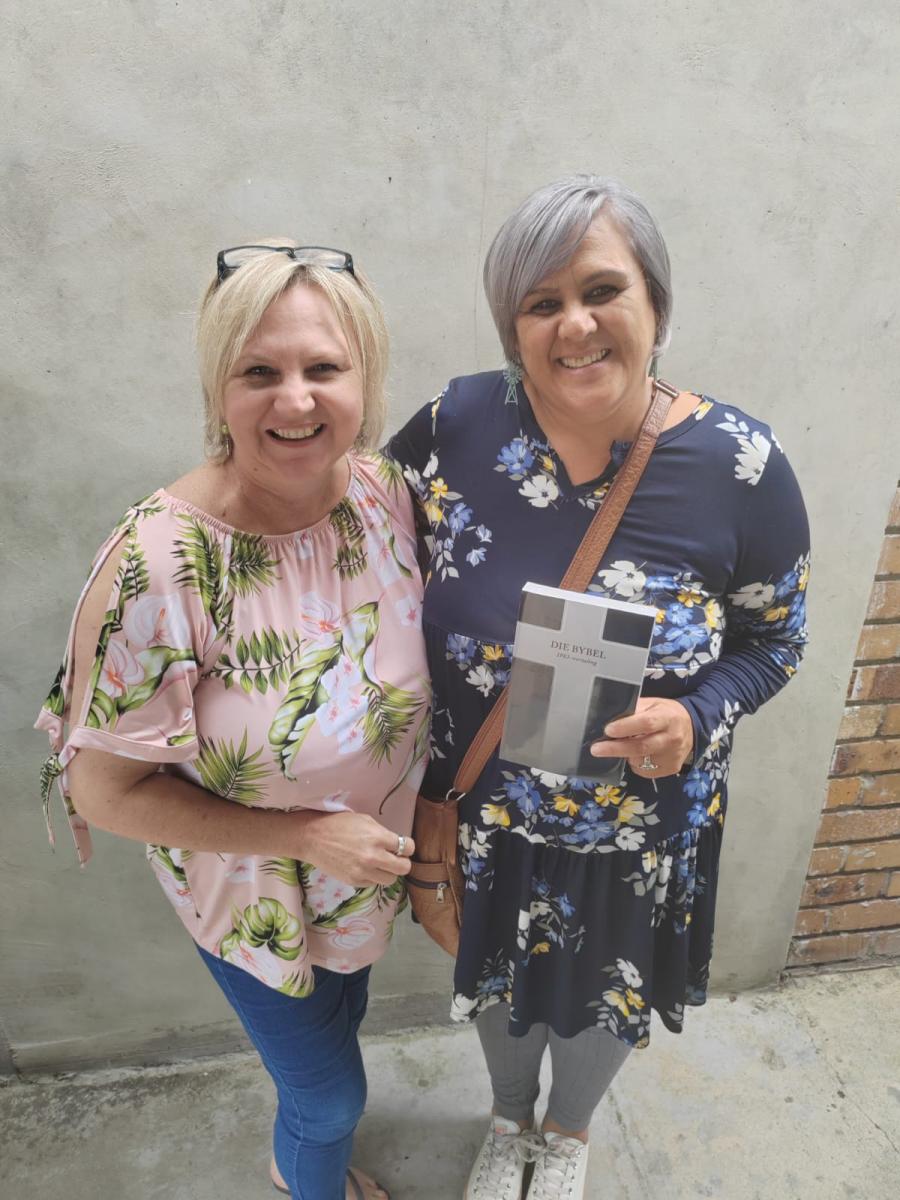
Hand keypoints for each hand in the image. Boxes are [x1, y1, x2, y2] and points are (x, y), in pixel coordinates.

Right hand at [293, 811, 414, 886]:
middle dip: (402, 862)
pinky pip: (373, 883)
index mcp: (378, 837)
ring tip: (379, 864)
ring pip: (390, 880)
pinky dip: (372, 876)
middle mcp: (373, 857)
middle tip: (395, 858)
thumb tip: (396, 844)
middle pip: (404, 868)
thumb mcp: (365, 820)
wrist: (313, 838)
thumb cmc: (339, 824)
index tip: (402, 846)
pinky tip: (364, 867)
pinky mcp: (354, 881)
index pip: (408, 847)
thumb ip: (383, 833)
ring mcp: (363, 871)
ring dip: (388, 872)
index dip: (407, 846)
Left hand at [589, 697, 693, 779]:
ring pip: (641, 761)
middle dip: (616, 749)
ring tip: (619, 747)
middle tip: (596, 749)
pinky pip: (645, 771)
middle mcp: (672, 738)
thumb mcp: (652, 704)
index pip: (646, 723)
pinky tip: (635, 755)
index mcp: (667, 718)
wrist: (692, 726)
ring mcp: (672, 756)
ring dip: (625, 755)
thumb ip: (634, 710)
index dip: (625, 727)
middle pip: (641, 747)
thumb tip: (610, 718)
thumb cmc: (666, 712)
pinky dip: (635, 764)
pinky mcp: (671, 769)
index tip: (608, 730)